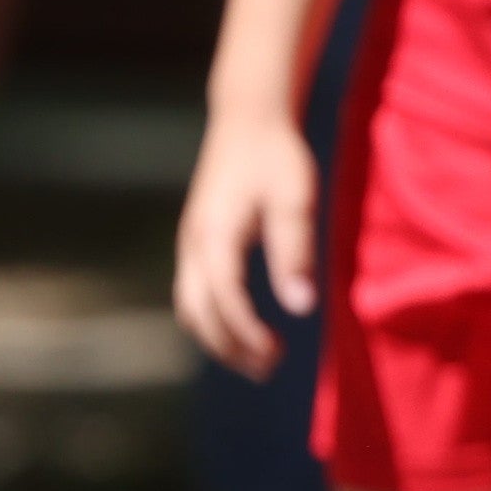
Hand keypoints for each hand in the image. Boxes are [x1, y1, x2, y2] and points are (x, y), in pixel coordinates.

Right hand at [173, 113, 323, 376]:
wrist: (247, 122)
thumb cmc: (277, 159)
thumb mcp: (295, 201)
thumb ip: (295, 253)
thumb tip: (301, 308)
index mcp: (215, 235)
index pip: (223, 299)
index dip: (246, 333)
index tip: (276, 354)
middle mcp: (193, 244)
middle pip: (198, 313)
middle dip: (230, 347)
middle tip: (271, 369)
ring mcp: (190, 244)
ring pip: (191, 307)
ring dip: (221, 338)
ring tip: (263, 359)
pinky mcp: (197, 243)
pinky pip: (195, 294)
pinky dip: (216, 320)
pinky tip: (249, 329)